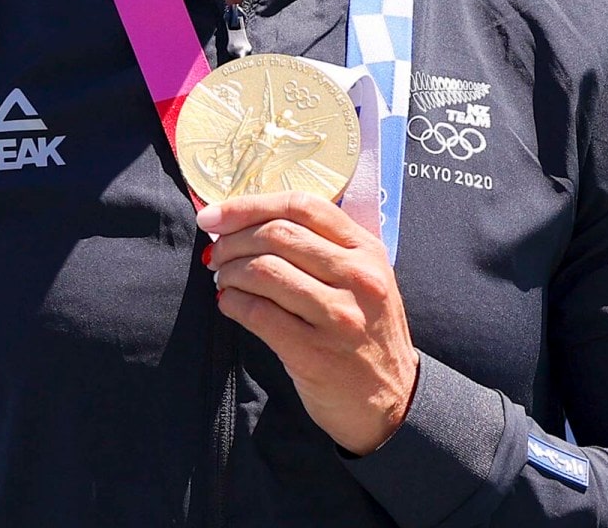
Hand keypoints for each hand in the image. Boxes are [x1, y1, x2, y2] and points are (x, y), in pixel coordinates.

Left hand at [197, 192, 417, 455]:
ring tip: (223, 279)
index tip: (215, 215)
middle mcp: (358, 276)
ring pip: (264, 270)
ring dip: (229, 271)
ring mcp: (339, 315)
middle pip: (278, 234)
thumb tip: (248, 223)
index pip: (302, 206)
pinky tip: (229, 304)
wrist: (392, 402)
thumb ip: (323, 249)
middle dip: (233, 239)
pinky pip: (258, 313)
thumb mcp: (364, 280)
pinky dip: (233, 303)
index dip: (250, 205)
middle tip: (215, 253)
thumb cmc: (366, 334)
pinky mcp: (314, 353)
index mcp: (367, 250)